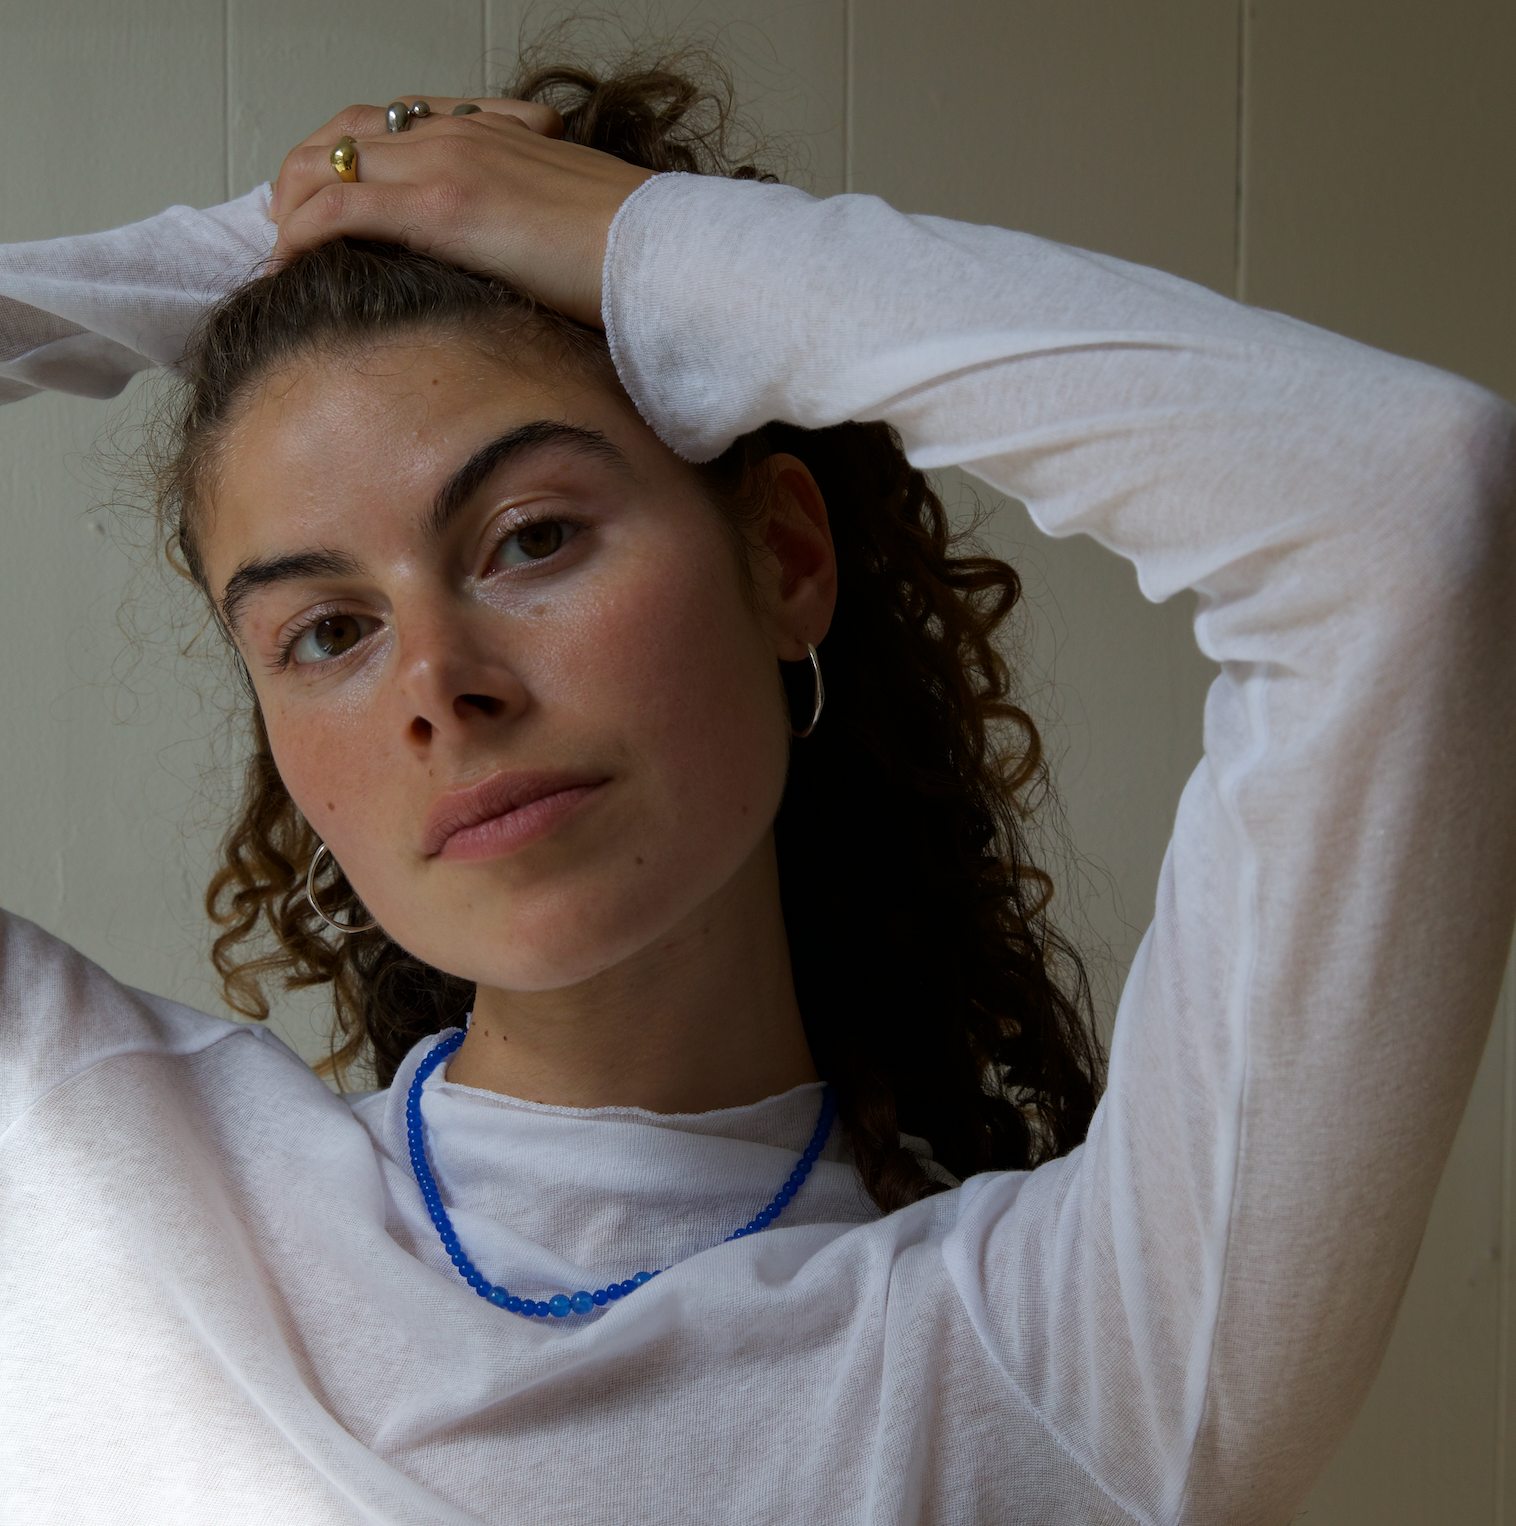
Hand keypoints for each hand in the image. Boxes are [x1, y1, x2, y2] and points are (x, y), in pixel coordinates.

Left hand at [268, 98, 653, 329]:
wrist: (660, 254)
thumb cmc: (627, 251)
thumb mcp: (564, 218)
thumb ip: (520, 220)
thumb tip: (507, 263)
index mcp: (485, 131)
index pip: (386, 127)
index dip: (341, 161)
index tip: (324, 203)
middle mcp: (454, 133)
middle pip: (341, 138)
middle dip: (301, 181)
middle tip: (286, 229)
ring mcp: (443, 164)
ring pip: (327, 165)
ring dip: (292, 207)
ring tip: (278, 252)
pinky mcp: (441, 206)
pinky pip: (341, 207)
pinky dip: (302, 232)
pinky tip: (287, 262)